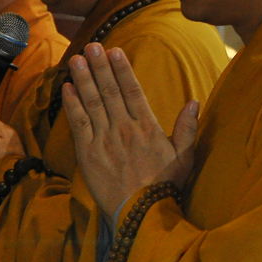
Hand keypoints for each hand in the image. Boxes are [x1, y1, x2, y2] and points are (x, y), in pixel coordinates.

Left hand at [62, 43, 196, 222]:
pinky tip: (67, 88)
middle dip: (99, 67)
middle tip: (91, 46)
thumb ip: (187, 128)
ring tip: (76, 59)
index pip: (133, 91)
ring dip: (83, 79)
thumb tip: (194, 102)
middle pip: (109, 92)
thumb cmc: (165, 187)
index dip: (122, 70)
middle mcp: (124, 129)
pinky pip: (78, 124)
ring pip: (91, 103)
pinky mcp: (88, 155)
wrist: (141, 215)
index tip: (115, 51)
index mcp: (147, 128)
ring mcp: (104, 141)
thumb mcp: (184, 158)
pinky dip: (72, 105)